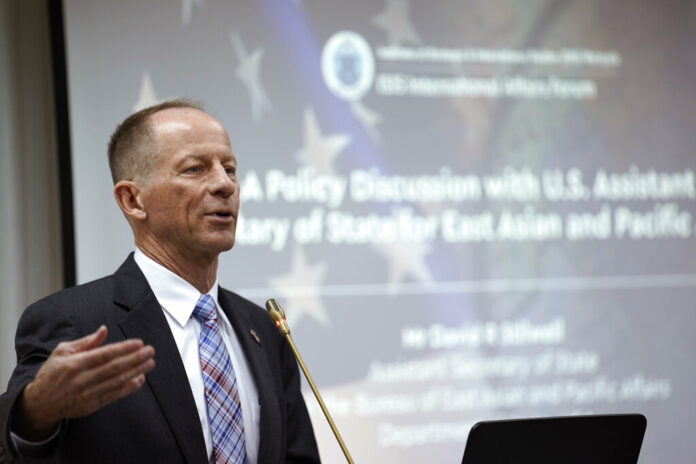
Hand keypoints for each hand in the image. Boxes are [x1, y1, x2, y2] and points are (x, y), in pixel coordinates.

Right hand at [12, 326, 154, 439]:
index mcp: (74, 364)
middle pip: (114, 367)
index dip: (124, 349)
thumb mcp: (62, 352)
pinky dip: (128, 388)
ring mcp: (87, 394)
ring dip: (136, 372)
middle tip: (150, 351)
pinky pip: (114, 395)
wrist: (39, 403)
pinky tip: (140, 379)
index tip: (139, 343)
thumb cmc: (52, 373)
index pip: (105, 354)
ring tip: (150, 363)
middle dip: (135, 358)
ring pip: (116, 381)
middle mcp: (82, 379)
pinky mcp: (91, 405)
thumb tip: (104, 330)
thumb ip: (85, 342)